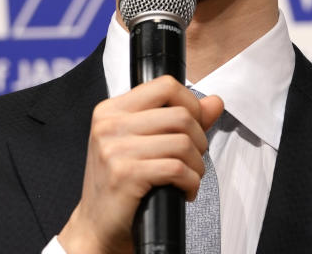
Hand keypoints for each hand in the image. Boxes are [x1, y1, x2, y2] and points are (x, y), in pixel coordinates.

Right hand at [58, 75, 223, 253]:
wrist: (97, 227)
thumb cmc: (121, 185)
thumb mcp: (143, 144)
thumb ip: (179, 119)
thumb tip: (214, 102)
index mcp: (111, 110)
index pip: (166, 86)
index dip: (191, 104)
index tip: (194, 125)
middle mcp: (109, 124)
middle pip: (180, 115)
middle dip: (199, 140)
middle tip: (193, 158)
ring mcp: (114, 149)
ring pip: (183, 143)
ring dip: (197, 166)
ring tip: (189, 177)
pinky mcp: (125, 174)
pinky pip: (177, 168)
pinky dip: (191, 182)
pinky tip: (184, 190)